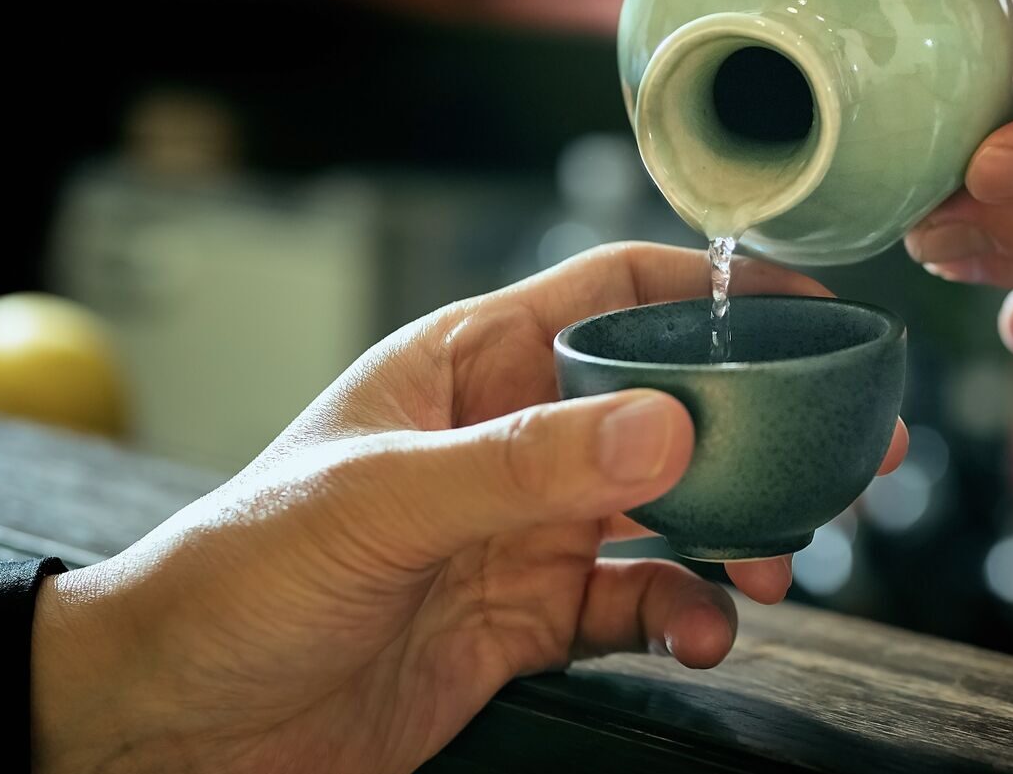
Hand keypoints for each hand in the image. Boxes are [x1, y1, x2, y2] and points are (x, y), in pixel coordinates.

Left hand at [31, 243, 908, 773]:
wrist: (170, 723)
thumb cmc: (232, 576)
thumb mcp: (379, 500)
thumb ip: (524, 464)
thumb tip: (667, 425)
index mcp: (468, 366)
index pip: (610, 295)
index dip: (710, 290)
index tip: (804, 309)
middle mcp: (509, 439)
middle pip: (667, 407)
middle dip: (756, 431)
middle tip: (843, 453)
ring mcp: (523, 532)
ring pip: (671, 511)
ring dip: (737, 534)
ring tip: (777, 567)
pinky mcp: (528, 619)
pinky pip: (641, 604)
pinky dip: (689, 616)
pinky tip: (706, 634)